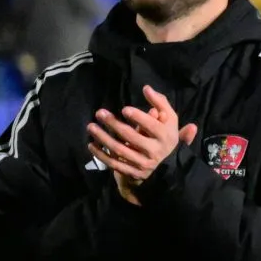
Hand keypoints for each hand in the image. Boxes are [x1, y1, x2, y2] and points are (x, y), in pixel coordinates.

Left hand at [88, 85, 195, 205]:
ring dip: (103, 138)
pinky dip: (101, 154)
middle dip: (114, 124)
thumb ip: (161, 104)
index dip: (139, 118)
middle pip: (132, 137)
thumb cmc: (164, 136)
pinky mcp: (133, 172)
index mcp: (166, 137)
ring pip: (119, 150)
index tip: (124, 109)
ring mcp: (143, 163)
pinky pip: (114, 163)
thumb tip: (147, 88)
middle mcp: (155, 151)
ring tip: (91, 126)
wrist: (167, 166)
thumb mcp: (170, 120)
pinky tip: (91, 144)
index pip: (152, 127)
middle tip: (100, 113)